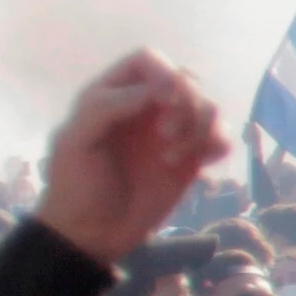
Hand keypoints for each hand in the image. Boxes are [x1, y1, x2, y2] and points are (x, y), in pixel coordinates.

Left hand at [34, 54, 228, 260]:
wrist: (91, 234)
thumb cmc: (75, 186)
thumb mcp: (76, 141)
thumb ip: (107, 107)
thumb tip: (155, 91)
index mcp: (113, 95)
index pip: (148, 61)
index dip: (163, 71)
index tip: (165, 99)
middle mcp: (146, 108)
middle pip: (186, 79)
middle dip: (186, 103)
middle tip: (166, 135)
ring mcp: (171, 134)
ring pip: (207, 107)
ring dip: (201, 128)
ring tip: (174, 158)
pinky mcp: (190, 160)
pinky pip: (220, 138)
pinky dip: (217, 146)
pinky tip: (199, 167)